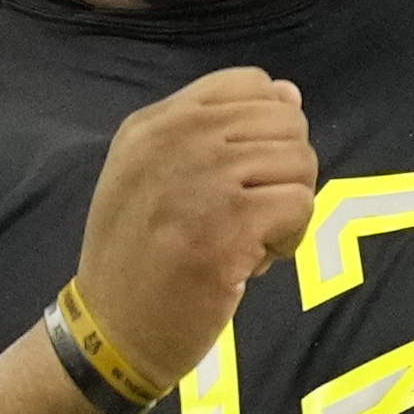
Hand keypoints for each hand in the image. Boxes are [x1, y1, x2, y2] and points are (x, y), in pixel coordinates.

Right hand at [69, 67, 317, 388]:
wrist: (112, 330)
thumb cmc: (138, 258)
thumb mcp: (155, 176)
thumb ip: (220, 131)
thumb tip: (292, 94)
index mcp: (155, 122)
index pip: (251, 83)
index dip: (269, 128)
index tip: (244, 175)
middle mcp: (177, 137)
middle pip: (287, 121)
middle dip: (284, 171)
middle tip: (251, 215)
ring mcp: (203, 178)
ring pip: (300, 161)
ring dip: (288, 207)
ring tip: (249, 240)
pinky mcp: (230, 224)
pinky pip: (302, 204)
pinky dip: (290, 239)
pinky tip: (253, 261)